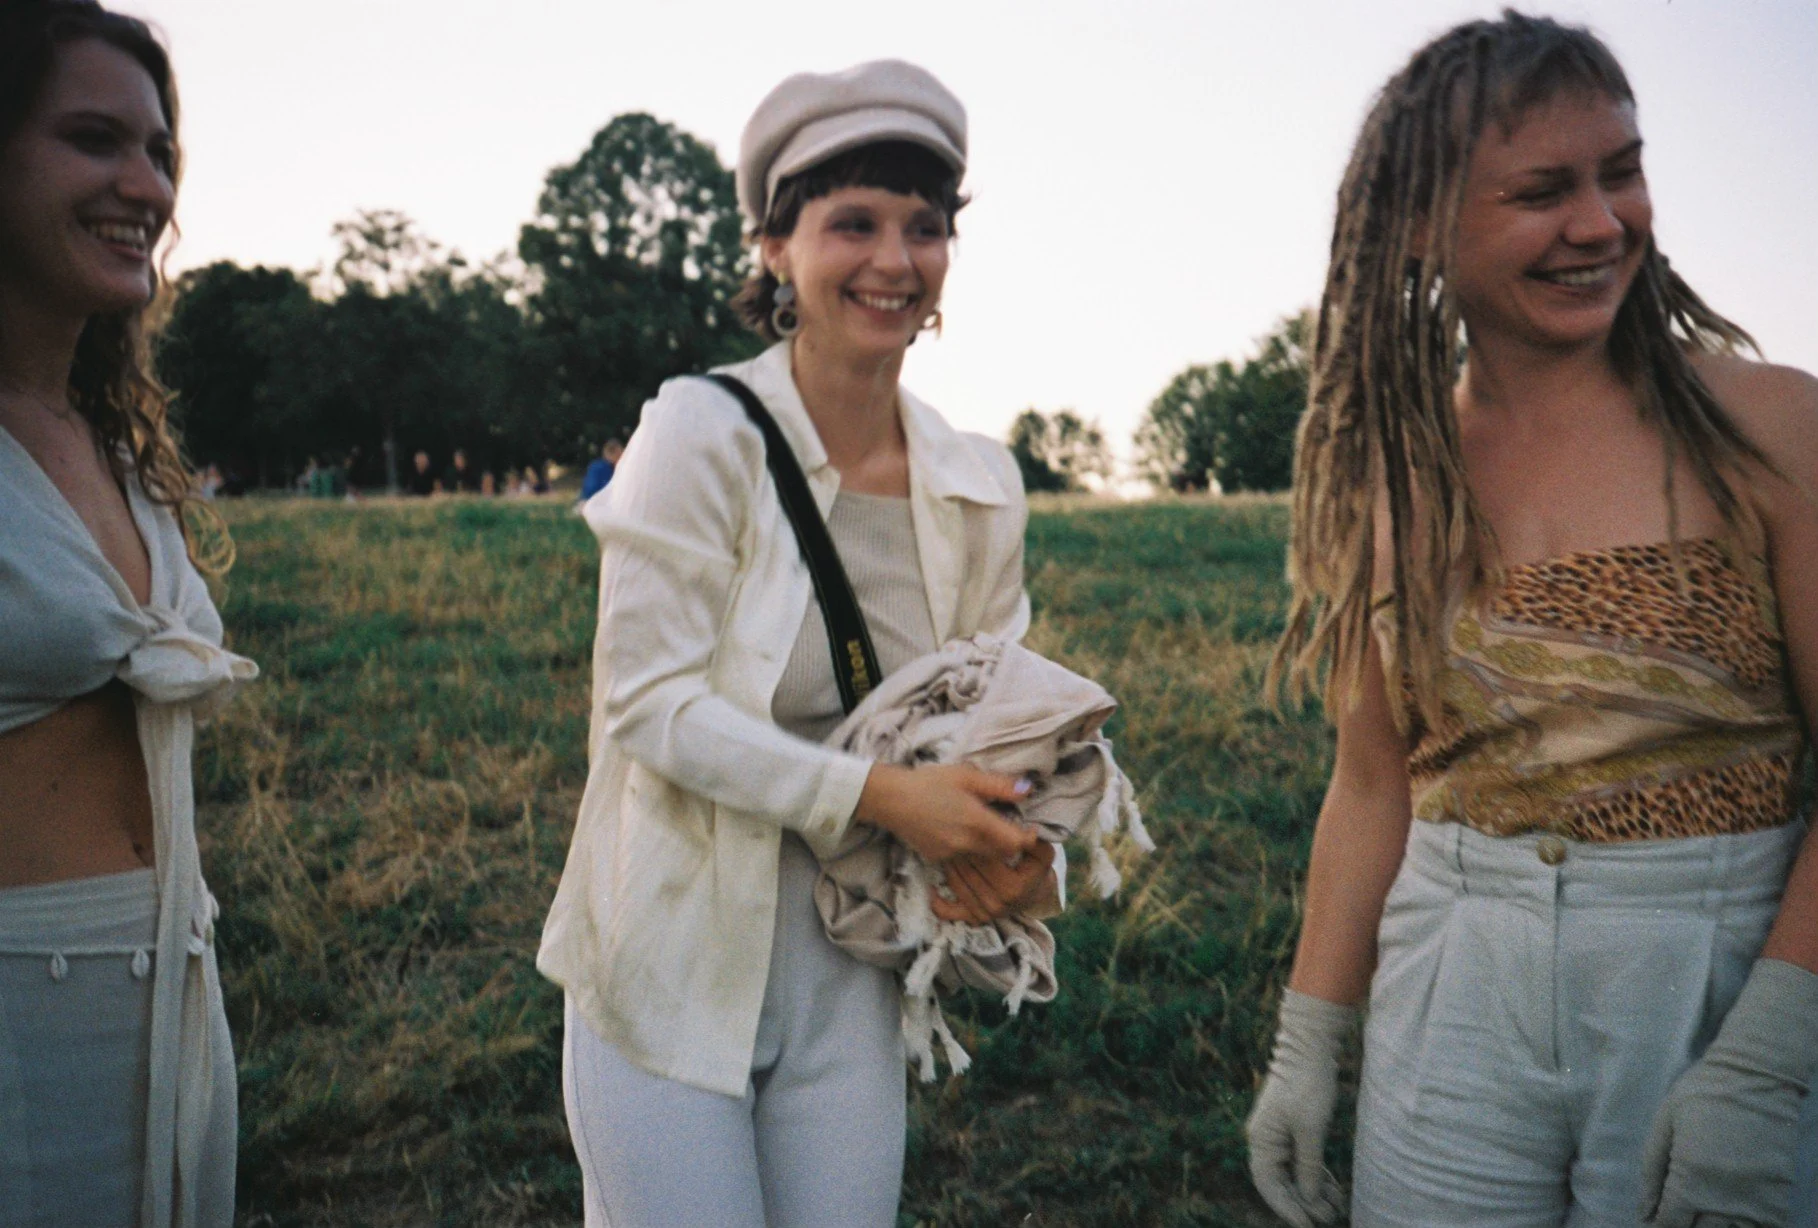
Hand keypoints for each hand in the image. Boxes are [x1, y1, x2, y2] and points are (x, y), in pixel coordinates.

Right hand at [855, 763, 1038, 864]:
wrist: (890, 799)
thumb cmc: (929, 782)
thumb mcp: (966, 776)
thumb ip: (999, 786)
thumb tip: (1027, 790)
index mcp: (978, 823)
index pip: (1016, 843)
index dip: (1028, 837)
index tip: (1030, 827)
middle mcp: (967, 844)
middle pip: (1002, 853)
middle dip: (1009, 842)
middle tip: (1007, 824)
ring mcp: (951, 854)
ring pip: (982, 857)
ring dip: (989, 846)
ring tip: (980, 825)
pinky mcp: (937, 859)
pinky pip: (962, 857)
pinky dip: (968, 848)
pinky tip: (957, 830)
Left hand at [931, 840, 1057, 924]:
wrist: (1035, 894)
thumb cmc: (1035, 868)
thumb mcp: (1042, 853)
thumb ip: (1034, 842)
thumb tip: (1029, 832)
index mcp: (1013, 887)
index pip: (986, 859)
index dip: (976, 842)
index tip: (968, 827)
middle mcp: (997, 903)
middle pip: (969, 871)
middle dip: (959, 851)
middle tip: (951, 834)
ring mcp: (985, 913)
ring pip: (958, 885)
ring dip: (949, 866)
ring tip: (945, 849)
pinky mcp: (976, 919)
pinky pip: (951, 913)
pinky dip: (939, 903)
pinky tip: (932, 889)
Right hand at [1246, 989, 1355, 1227]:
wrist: (1311, 1047)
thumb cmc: (1308, 1085)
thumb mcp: (1311, 1129)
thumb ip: (1308, 1166)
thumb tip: (1308, 1199)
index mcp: (1261, 1140)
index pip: (1269, 1185)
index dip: (1286, 1208)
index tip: (1308, 1225)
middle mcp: (1266, 1140)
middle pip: (1282, 1182)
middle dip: (1304, 1203)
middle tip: (1328, 1218)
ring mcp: (1280, 1134)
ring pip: (1294, 1173)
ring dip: (1313, 1192)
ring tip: (1336, 1208)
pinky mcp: (1295, 1127)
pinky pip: (1303, 1160)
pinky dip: (1317, 1176)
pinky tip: (1333, 1190)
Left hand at [1641, 959, 1817, 1226]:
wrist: (1756, 1076)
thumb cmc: (1702, 1093)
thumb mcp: (1664, 1123)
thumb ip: (1651, 1170)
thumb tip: (1644, 1212)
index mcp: (1691, 1177)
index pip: (1670, 1224)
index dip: (1658, 1227)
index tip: (1653, 1223)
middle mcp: (1725, 1197)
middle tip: (1677, 1218)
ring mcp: (1756, 1200)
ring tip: (1699, 1218)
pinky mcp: (1779, 1196)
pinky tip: (1730, 1220)